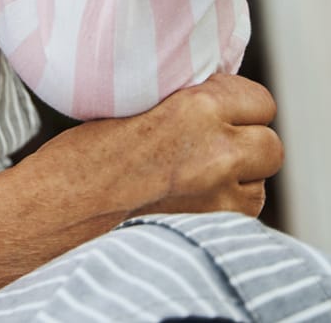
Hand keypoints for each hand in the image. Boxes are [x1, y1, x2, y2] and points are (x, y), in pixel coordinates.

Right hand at [17, 74, 282, 223]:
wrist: (60, 209)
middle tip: (217, 143)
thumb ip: (186, 101)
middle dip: (249, 141)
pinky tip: (194, 201)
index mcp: (198, 109)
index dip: (240, 105)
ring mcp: (219, 198)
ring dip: (240, 178)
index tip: (220, 109)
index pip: (260, 100)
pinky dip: (226, 208)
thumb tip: (216, 98)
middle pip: (271, 144)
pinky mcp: (212, 231)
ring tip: (202, 176)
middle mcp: (218, 153)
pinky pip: (242, 216)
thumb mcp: (138, 104)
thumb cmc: (84, 155)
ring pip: (260, 184)